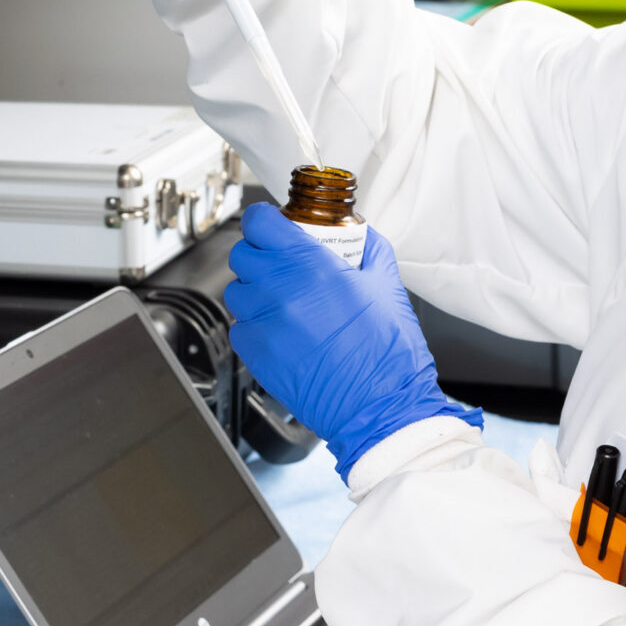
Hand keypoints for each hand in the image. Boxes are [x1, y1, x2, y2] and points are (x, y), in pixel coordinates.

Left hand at [224, 204, 481, 480]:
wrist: (380, 406)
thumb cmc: (387, 352)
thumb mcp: (387, 285)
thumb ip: (370, 249)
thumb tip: (361, 234)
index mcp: (309, 264)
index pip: (258, 222)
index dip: (263, 219)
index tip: (271, 224)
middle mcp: (278, 289)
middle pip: (242, 254)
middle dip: (259, 254)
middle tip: (281, 264)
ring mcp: (263, 323)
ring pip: (237, 292)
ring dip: (254, 291)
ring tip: (283, 302)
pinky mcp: (255, 355)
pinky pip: (240, 328)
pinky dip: (255, 326)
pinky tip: (281, 332)